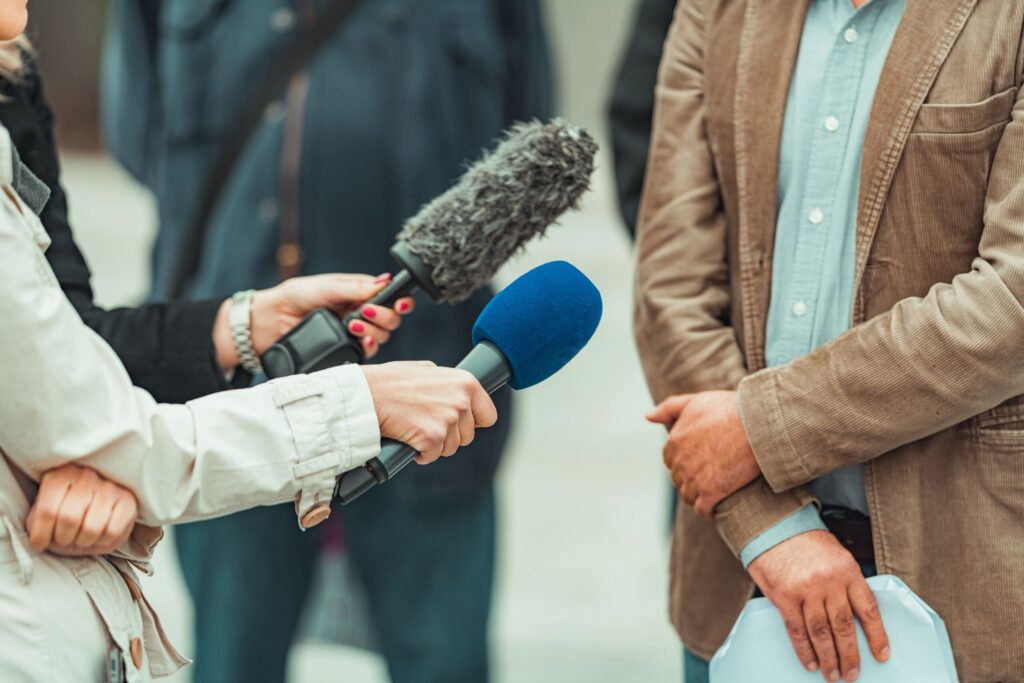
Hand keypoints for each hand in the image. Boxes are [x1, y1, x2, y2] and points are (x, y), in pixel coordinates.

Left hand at [26, 464, 138, 556]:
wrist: (102, 502)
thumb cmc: (71, 508)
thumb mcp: (48, 509)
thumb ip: (38, 521)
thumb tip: (37, 539)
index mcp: (61, 475)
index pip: (48, 509)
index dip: (41, 533)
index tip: (39, 543)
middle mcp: (87, 477)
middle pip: (69, 519)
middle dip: (63, 538)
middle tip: (63, 539)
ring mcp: (110, 488)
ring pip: (91, 528)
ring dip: (83, 541)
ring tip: (81, 537)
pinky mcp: (128, 501)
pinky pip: (112, 532)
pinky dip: (102, 541)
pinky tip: (98, 535)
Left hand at [213, 273, 415, 369]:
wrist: (271, 321)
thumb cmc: (295, 297)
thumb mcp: (327, 286)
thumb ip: (356, 287)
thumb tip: (384, 282)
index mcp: (360, 293)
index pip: (390, 297)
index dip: (400, 301)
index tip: (400, 303)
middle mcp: (361, 312)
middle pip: (392, 319)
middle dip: (384, 316)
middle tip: (363, 312)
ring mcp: (355, 332)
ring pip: (383, 336)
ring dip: (372, 330)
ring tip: (351, 324)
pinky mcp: (347, 349)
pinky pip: (368, 352)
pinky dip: (367, 346)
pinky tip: (357, 340)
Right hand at [362, 362, 497, 463]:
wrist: (365, 395)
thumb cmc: (389, 381)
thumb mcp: (425, 370)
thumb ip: (447, 383)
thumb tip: (458, 392)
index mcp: (465, 382)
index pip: (488, 415)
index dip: (472, 423)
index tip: (459, 424)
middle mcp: (462, 400)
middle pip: (467, 436)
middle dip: (448, 435)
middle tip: (424, 424)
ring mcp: (448, 420)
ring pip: (450, 448)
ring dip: (433, 444)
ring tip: (413, 428)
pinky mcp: (433, 438)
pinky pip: (432, 456)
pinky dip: (420, 453)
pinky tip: (408, 438)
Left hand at [646, 390, 760, 517]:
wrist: (757, 424)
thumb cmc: (728, 409)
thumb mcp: (694, 401)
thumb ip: (668, 409)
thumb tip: (648, 417)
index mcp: (673, 442)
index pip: (670, 460)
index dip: (683, 460)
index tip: (698, 459)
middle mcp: (680, 462)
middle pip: (678, 478)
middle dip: (690, 477)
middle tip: (709, 474)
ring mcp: (694, 479)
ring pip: (688, 495)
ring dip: (697, 495)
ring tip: (712, 491)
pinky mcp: (711, 492)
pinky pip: (702, 510)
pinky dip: (707, 511)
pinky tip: (715, 509)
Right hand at [748, 531, 889, 681]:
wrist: (773, 525)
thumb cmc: (805, 540)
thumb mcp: (836, 554)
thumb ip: (846, 581)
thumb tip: (855, 614)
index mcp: (847, 570)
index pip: (868, 609)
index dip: (877, 636)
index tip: (882, 655)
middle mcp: (828, 582)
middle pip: (844, 626)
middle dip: (850, 655)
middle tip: (852, 675)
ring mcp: (805, 590)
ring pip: (821, 633)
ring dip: (829, 658)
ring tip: (833, 675)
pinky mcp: (784, 596)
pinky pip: (796, 629)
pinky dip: (804, 650)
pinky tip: (810, 663)